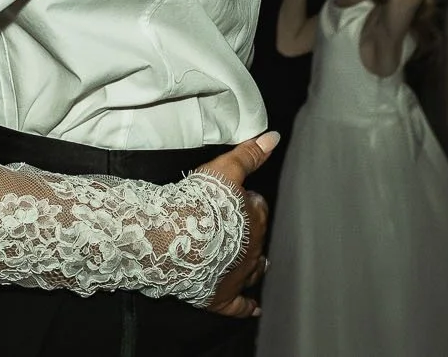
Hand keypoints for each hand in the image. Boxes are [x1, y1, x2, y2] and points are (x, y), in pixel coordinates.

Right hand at [194, 131, 279, 316]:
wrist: (174, 238)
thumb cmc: (198, 203)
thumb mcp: (225, 169)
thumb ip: (249, 155)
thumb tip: (273, 139)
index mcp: (256, 220)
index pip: (259, 207)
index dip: (247, 201)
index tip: (235, 198)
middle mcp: (253, 251)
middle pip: (257, 239)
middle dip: (250, 232)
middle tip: (235, 225)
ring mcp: (238, 276)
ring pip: (254, 271)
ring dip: (254, 265)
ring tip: (254, 260)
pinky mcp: (221, 297)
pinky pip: (240, 306)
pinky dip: (248, 306)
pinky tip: (255, 308)